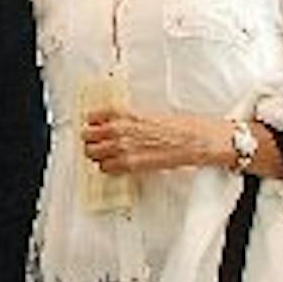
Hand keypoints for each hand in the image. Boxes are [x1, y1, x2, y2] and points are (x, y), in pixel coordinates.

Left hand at [80, 108, 227, 176]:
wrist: (195, 141)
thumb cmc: (180, 127)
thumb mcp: (149, 115)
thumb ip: (128, 120)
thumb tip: (116, 125)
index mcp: (124, 113)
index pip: (91, 117)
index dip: (93, 123)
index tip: (95, 126)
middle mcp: (119, 129)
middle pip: (87, 136)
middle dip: (92, 139)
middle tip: (98, 142)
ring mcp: (122, 147)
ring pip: (92, 153)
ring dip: (98, 154)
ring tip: (107, 155)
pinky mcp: (130, 164)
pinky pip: (106, 168)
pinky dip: (109, 167)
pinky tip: (117, 165)